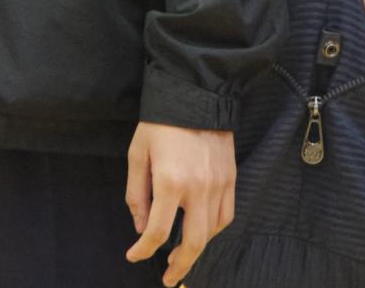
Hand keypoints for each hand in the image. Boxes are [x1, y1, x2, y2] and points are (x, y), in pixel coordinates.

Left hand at [126, 123, 234, 285]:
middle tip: (169, 278)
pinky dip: (213, 230)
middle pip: (192, 243)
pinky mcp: (231, 179)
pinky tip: (201, 232)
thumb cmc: (161, 122)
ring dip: (197, 249)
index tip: (133, 255)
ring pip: (212, 233)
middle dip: (179, 266)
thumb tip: (140, 226)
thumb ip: (136, 193)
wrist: (197, 94)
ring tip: (182, 256)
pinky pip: (226, 216)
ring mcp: (218, 185)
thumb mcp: (137, 153)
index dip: (143, 250)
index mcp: (169, 181)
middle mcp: (198, 188)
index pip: (157, 231)